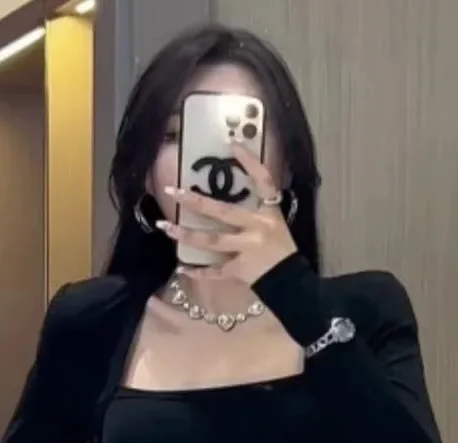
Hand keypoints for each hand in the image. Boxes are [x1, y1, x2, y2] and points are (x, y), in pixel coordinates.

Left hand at [158, 144, 296, 286]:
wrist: (292, 281)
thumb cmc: (283, 250)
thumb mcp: (277, 223)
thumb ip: (258, 210)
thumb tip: (229, 198)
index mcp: (270, 213)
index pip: (263, 182)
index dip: (250, 163)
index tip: (233, 145)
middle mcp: (257, 228)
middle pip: (223, 212)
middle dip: (196, 202)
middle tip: (172, 192)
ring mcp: (247, 250)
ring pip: (212, 241)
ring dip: (187, 235)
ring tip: (165, 227)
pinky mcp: (240, 270)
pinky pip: (215, 271)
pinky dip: (199, 272)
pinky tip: (181, 268)